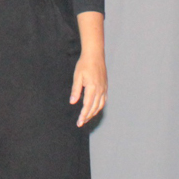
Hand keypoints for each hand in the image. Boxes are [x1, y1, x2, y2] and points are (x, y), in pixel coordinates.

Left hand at [70, 11, 105, 125]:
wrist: (95, 55)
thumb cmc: (84, 64)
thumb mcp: (77, 77)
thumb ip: (76, 90)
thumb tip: (73, 102)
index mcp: (92, 88)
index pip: (87, 106)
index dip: (83, 115)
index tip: (79, 123)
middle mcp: (100, 90)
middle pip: (94, 108)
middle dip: (87, 117)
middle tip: (81, 123)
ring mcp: (104, 88)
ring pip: (100, 105)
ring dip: (93, 113)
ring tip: (87, 118)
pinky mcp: (105, 86)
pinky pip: (103, 100)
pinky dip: (99, 107)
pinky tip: (94, 109)